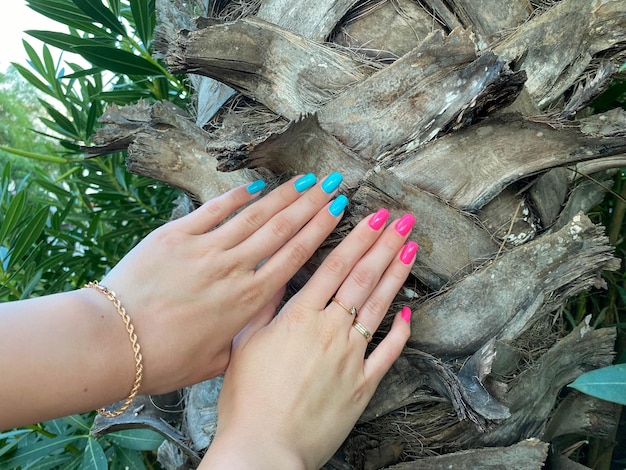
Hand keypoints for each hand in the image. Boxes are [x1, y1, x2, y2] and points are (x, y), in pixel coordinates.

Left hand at [94, 172, 347, 393]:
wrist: (113, 344)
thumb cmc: (164, 359)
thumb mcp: (216, 360)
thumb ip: (242, 339)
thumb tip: (257, 326)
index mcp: (248, 300)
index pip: (295, 256)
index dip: (320, 228)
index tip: (338, 208)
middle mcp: (233, 269)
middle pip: (282, 229)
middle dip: (312, 203)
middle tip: (333, 181)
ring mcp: (205, 249)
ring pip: (254, 216)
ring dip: (283, 195)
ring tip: (306, 179)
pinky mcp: (176, 236)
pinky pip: (213, 210)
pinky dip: (236, 196)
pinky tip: (255, 185)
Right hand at [202, 209, 417, 468]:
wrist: (264, 447)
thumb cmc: (247, 398)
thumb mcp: (244, 344)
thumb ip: (264, 306)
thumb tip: (277, 272)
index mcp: (300, 316)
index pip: (335, 266)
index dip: (358, 238)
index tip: (375, 216)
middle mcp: (330, 330)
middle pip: (363, 278)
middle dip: (384, 245)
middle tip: (403, 220)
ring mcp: (351, 357)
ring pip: (379, 307)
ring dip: (396, 275)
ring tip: (411, 248)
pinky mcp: (363, 384)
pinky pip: (387, 353)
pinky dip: (400, 333)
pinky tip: (409, 313)